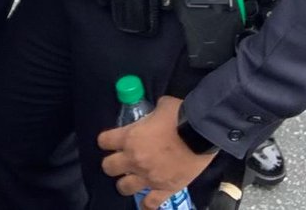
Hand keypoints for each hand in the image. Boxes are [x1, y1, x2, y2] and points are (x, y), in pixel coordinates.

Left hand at [98, 96, 213, 201]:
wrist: (201, 134)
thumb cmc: (180, 115)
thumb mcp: (161, 106)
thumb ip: (152, 113)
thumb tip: (155, 114)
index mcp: (129, 137)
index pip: (104, 141)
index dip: (106, 140)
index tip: (111, 141)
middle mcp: (134, 159)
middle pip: (108, 167)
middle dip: (112, 163)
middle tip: (121, 160)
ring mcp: (148, 177)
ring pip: (123, 187)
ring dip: (126, 182)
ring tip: (132, 178)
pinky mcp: (165, 189)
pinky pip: (150, 204)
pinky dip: (147, 203)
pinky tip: (147, 201)